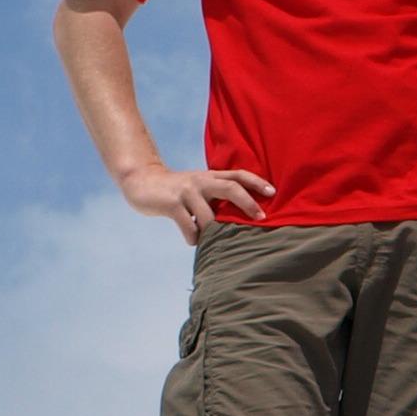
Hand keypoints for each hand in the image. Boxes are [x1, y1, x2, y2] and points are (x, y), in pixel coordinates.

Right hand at [120, 160, 271, 243]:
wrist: (142, 182)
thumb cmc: (178, 191)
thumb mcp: (199, 188)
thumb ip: (217, 197)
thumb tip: (243, 218)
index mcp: (211, 177)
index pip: (238, 175)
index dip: (257, 183)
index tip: (274, 193)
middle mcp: (201, 181)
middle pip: (231, 188)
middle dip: (248, 203)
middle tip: (262, 218)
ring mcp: (186, 191)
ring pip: (209, 217)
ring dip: (213, 232)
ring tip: (213, 240)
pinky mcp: (172, 203)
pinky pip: (189, 226)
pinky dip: (194, 238)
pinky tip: (193, 240)